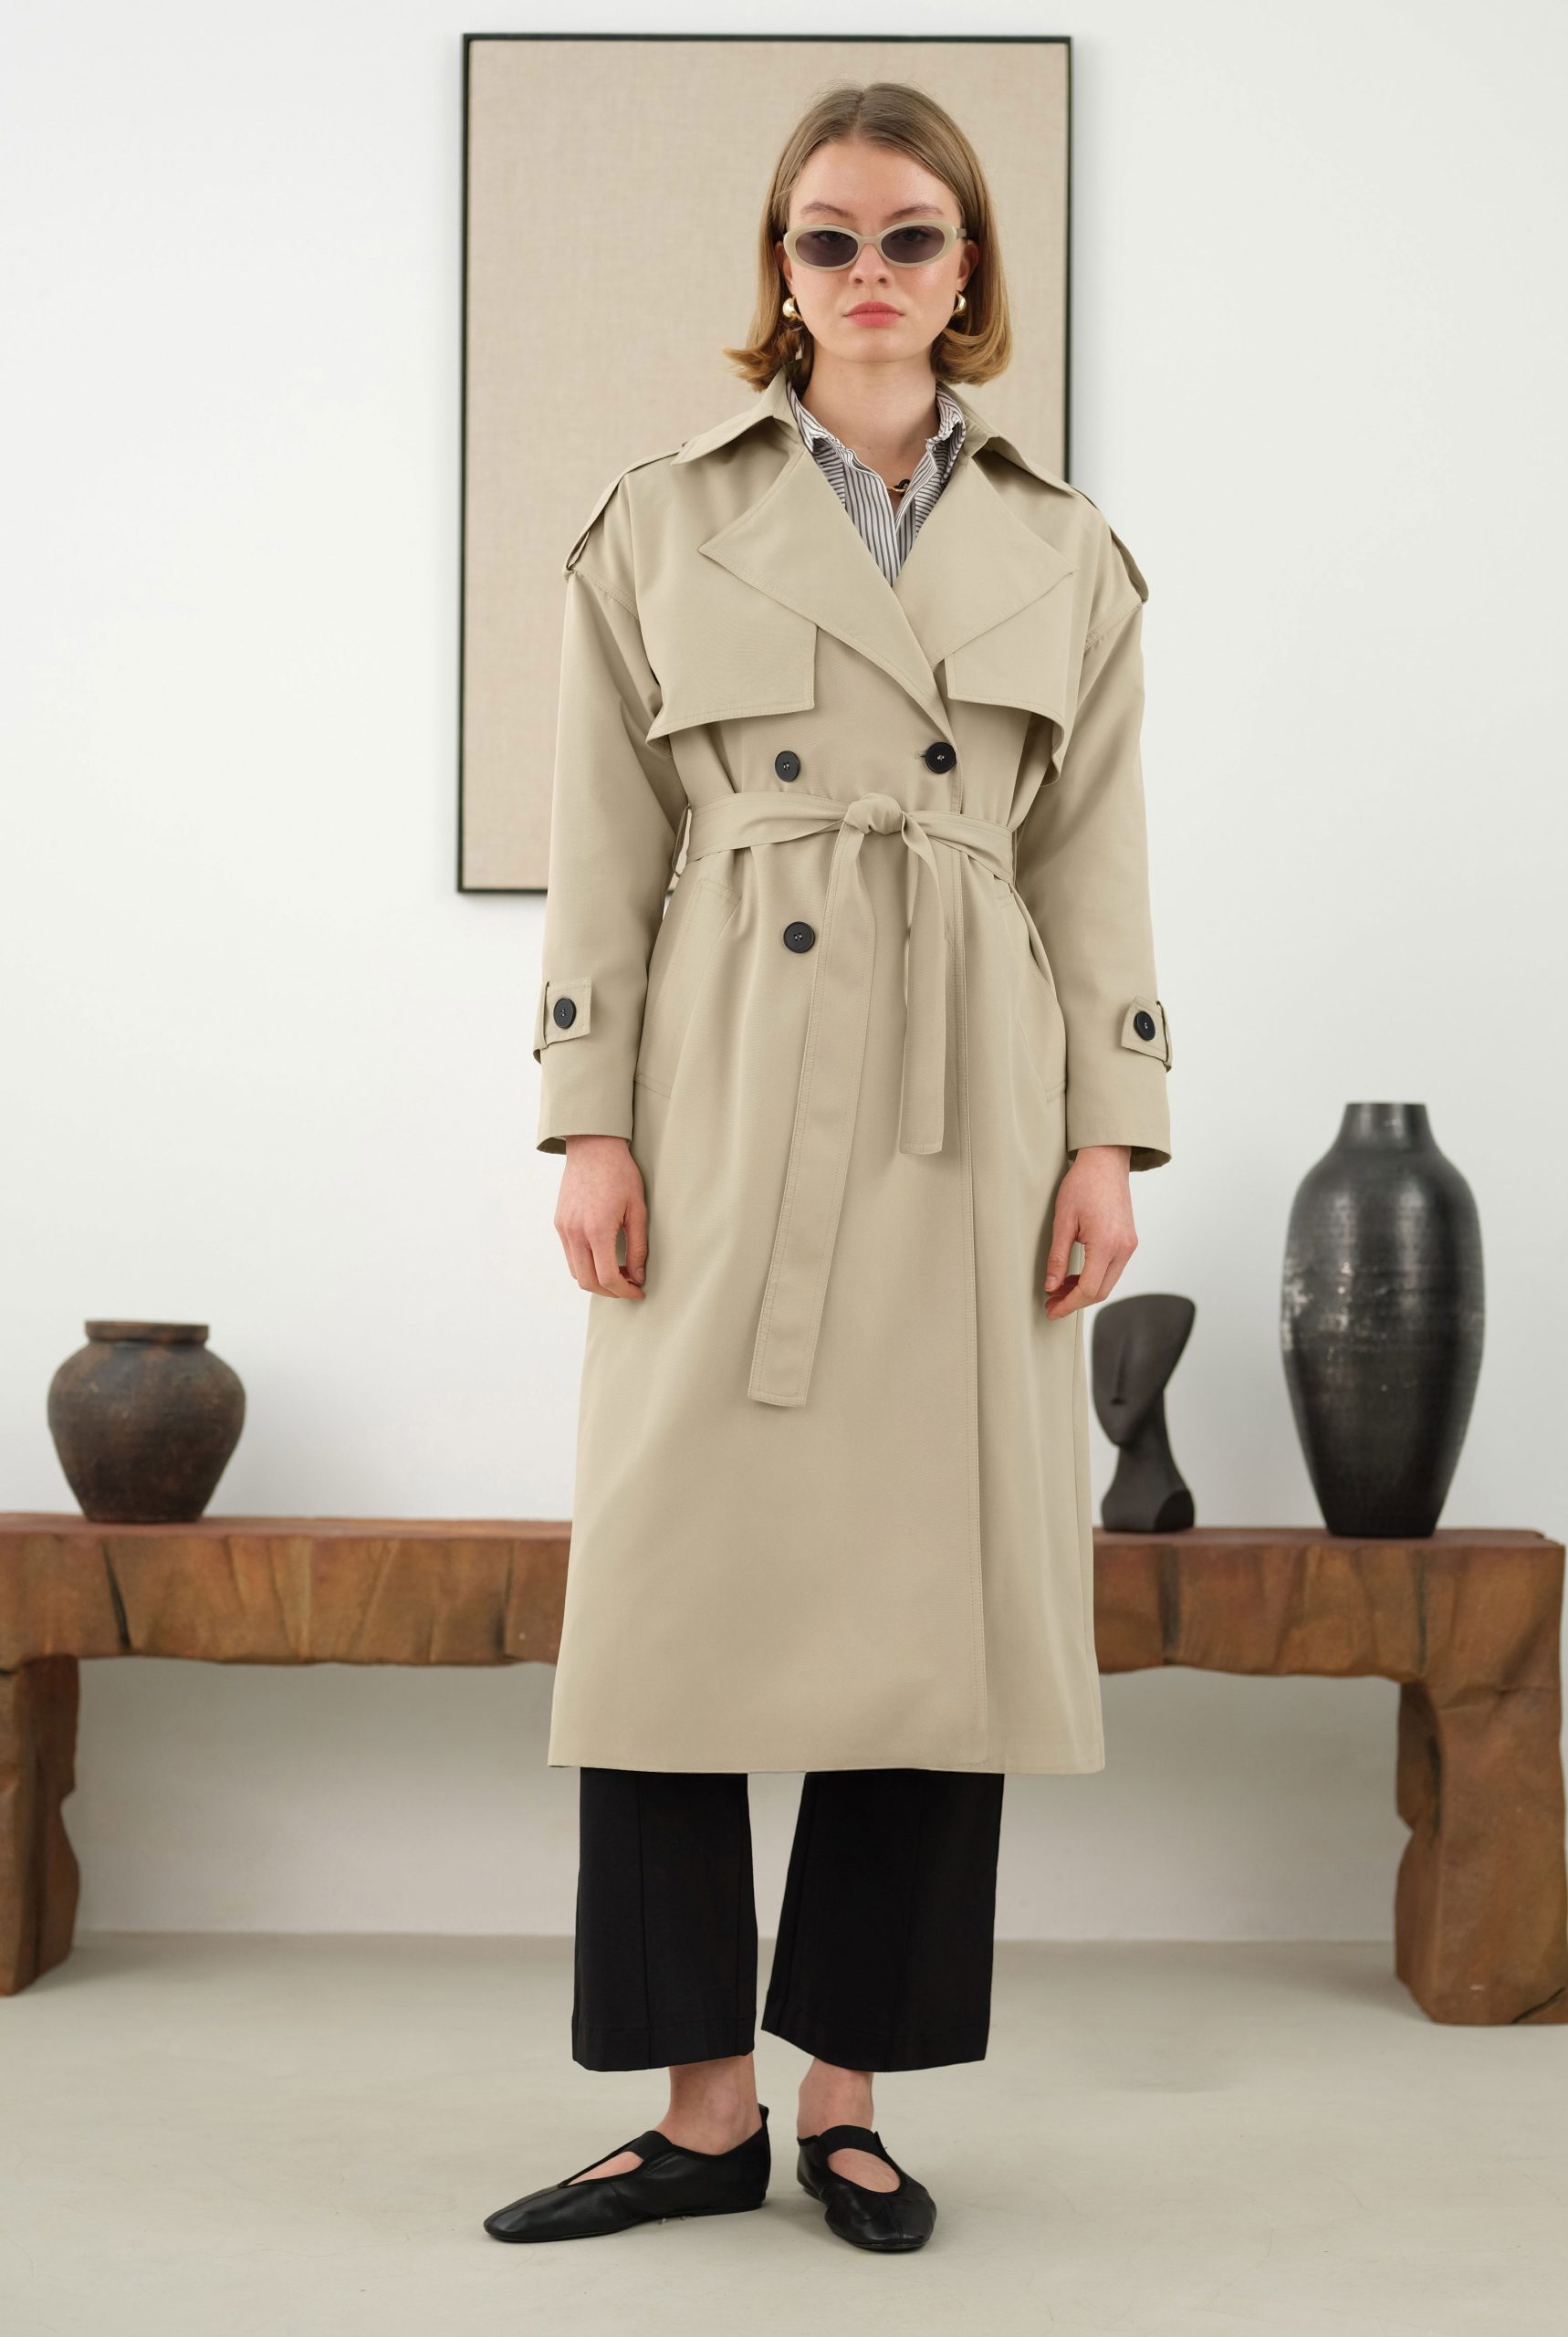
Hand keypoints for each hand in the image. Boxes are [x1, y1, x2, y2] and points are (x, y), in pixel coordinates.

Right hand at [556, 1135, 647, 1297]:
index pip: (607, 1277)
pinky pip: (570, 1256)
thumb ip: (638, 1246)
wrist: (592, 1147)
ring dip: (596, 1280)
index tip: (638, 1291)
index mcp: (597, 1229)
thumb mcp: (637, 1209)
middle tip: (629, 1286)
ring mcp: (564, 1228)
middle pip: (588, 1282)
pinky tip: (603, 1256)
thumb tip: (638, 1276)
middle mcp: (575, 1232)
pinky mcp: (559, 1223)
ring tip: (618, 1271)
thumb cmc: (619, 1174)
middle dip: (610, 1292)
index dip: (624, 1291)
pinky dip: (585, 1265)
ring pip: (576, 1272)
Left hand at [1043, 1145, 1135, 1318]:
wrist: (1106, 1162)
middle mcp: (1123, 1248)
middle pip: (1101, 1291)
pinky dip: (1095, 1277)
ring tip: (1059, 1290)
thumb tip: (1051, 1286)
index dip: (1068, 1304)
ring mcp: (1129, 1245)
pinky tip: (1076, 1276)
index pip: (1089, 1289)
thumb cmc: (1084, 1184)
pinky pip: (1113, 1269)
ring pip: (1108, 1283)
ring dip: (1084, 1291)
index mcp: (1107, 1244)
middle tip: (1052, 1303)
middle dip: (1075, 1302)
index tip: (1052, 1309)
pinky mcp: (1129, 1241)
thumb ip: (1057, 1257)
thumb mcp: (1063, 1221)